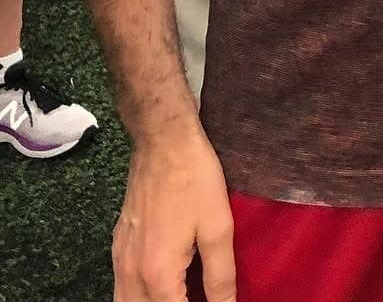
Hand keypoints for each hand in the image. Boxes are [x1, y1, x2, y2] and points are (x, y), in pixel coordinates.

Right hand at [113, 123, 234, 301]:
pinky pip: (121, 289)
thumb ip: (220, 276)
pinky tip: (162, 289)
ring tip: (184, 294)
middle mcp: (130, 275)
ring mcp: (119, 261)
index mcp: (157, 274)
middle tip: (198, 297)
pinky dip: (138, 298)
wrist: (162, 141)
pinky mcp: (117, 247)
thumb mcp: (218, 227)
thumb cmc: (195, 180)